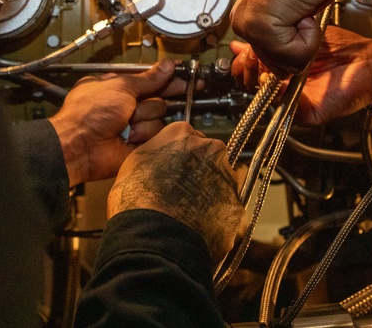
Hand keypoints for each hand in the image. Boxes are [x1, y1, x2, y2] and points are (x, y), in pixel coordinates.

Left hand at [48, 60, 187, 185]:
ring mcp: (133, 124)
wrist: (80, 146)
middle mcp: (127, 105)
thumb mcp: (120, 85)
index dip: (167, 75)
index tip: (185, 71)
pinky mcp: (139, 143)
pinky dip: (144, 133)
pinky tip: (130, 136)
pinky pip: (156, 134)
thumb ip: (148, 78)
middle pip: (159, 96)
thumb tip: (167, 66)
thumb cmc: (90, 111)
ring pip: (159, 115)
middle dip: (166, 93)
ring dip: (145, 116)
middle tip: (190, 86)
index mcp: (119, 86)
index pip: (150, 78)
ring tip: (128, 122)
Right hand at [107, 122, 242, 265]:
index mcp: (182, 134)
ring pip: (219, 181)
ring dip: (208, 194)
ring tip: (186, 214)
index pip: (186, 136)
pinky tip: (197, 227)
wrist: (154, 237)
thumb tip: (162, 158)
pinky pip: (226, 208)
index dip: (179, 156)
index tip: (173, 169)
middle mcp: (210, 148)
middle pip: (207, 156)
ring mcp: (226, 176)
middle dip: (198, 172)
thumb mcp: (135, 163)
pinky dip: (215, 216)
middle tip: (181, 193)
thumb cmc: (136, 201)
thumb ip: (156, 153)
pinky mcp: (235, 204)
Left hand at [230, 0, 363, 77]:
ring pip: (289, 63)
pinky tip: (303, 11)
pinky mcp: (260, 30)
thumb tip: (292, 60)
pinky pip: (297, 54)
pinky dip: (310, 35)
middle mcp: (243, 24)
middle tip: (302, 14)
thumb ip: (287, 34)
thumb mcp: (295, 11)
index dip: (293, 47)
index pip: (269, 59)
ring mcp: (249, 28)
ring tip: (302, 11)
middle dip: (300, 45)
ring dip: (306, 40)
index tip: (300, 23)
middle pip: (278, 66)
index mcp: (248, 18)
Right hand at [231, 28, 371, 123]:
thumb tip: (243, 42)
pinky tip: (276, 79)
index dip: (242, 62)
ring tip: (264, 64)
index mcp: (282, 70)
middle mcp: (285, 87)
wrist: (369, 63)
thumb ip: (274, 39)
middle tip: (251, 57)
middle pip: (251, 86)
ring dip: (259, 80)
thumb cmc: (342, 49)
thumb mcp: (301, 36)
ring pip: (262, 99)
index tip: (242, 49)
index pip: (250, 71)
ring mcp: (294, 101)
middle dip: (246, 70)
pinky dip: (277, 95)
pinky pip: (284, 110)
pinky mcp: (307, 113)